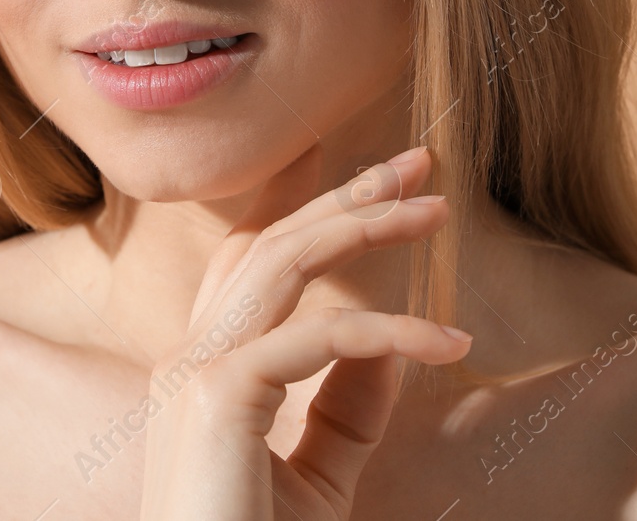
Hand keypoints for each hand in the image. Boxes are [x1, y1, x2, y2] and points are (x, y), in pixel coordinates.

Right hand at [138, 145, 469, 520]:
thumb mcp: (320, 475)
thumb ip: (347, 407)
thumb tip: (391, 342)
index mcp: (200, 368)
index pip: (249, 260)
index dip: (300, 204)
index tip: (355, 166)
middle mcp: (187, 355)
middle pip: (271, 242)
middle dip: (346, 193)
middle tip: (421, 162)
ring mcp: (194, 371)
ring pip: (284, 262)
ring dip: (366, 223)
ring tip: (436, 209)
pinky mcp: (218, 396)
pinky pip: (324, 338)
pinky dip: (393, 330)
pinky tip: (448, 341)